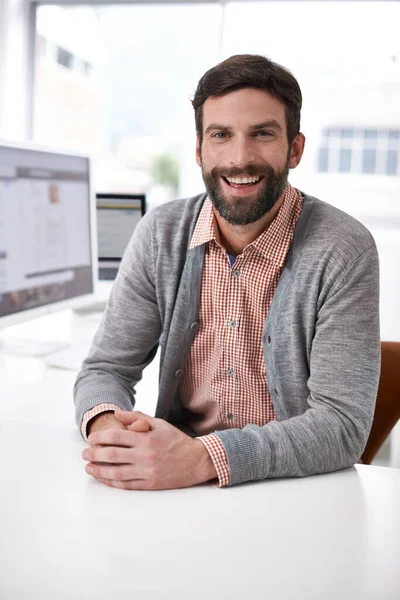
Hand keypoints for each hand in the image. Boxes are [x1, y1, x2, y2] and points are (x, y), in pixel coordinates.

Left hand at [82, 410, 216, 489]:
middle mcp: (145, 455)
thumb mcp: (159, 424)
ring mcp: (147, 471)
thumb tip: (117, 413)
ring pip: (116, 472)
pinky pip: (126, 484)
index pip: (117, 436)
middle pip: (113, 455)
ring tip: (88, 467)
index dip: (101, 437)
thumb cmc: (176, 441)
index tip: (91, 439)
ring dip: (99, 470)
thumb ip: (137, 418)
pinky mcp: (150, 484)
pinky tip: (103, 478)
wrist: (196, 461)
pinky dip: (112, 482)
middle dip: (94, 454)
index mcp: (147, 438)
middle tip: (84, 453)